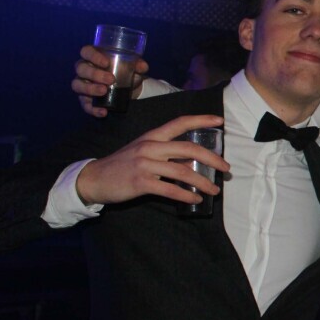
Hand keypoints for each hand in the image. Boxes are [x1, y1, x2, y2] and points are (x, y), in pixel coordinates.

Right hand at [74, 44, 148, 117]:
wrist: (128, 88)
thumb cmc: (125, 71)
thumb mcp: (132, 67)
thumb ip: (137, 65)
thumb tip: (143, 67)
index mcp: (93, 57)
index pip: (86, 52)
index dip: (93, 56)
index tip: (106, 63)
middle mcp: (84, 69)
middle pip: (81, 68)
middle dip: (95, 74)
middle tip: (111, 79)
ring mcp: (82, 84)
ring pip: (77, 85)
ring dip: (90, 89)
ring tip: (104, 91)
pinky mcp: (85, 99)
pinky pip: (85, 104)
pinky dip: (93, 109)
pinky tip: (103, 112)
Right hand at [75, 115, 228, 205]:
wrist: (94, 179)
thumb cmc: (122, 165)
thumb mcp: (143, 152)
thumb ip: (165, 153)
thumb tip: (192, 162)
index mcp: (152, 136)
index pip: (179, 123)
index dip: (201, 120)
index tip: (220, 121)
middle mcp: (150, 147)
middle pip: (188, 149)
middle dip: (212, 158)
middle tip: (225, 167)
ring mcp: (145, 164)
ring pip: (182, 172)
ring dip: (202, 181)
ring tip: (214, 189)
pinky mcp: (140, 182)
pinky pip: (170, 189)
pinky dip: (185, 195)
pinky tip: (195, 199)